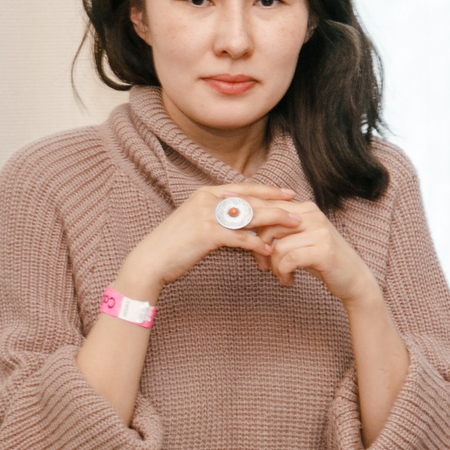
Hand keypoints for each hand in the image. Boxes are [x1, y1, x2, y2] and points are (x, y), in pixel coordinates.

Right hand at [116, 183, 300, 299]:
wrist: (151, 260)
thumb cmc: (175, 246)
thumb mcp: (197, 224)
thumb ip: (218, 218)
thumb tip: (241, 221)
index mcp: (206, 194)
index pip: (244, 189)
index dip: (268, 191)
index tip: (288, 193)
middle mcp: (207, 199)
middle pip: (251, 200)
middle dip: (277, 205)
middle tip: (298, 209)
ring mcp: (207, 215)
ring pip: (250, 216)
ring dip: (275, 221)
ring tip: (294, 226)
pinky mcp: (207, 234)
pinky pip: (239, 238)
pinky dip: (256, 244)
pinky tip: (270, 250)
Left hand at [256, 200, 379, 304]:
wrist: (354, 279)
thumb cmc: (321, 260)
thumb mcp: (299, 241)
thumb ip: (279, 229)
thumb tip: (246, 223)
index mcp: (305, 209)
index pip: (269, 204)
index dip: (246, 207)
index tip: (224, 208)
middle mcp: (312, 215)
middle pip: (268, 223)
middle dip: (257, 247)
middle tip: (261, 265)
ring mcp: (320, 231)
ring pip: (277, 246)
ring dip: (273, 266)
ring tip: (280, 275)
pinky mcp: (323, 250)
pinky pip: (289, 260)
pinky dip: (283, 273)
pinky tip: (287, 280)